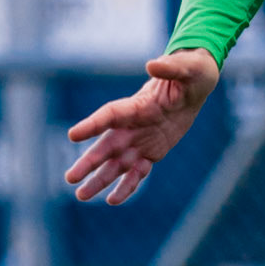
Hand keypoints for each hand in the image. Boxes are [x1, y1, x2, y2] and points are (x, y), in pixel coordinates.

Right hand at [65, 49, 219, 203]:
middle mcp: (131, 126)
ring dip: (99, 181)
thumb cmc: (189, 72)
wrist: (194, 86)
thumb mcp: (186, 68)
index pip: (109, 116)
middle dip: (88, 163)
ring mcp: (139, 141)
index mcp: (135, 105)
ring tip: (82, 196)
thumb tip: (153, 64)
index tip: (72, 135)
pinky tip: (113, 200)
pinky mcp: (151, 152)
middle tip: (70, 179)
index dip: (91, 125)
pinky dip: (127, 186)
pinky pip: (137, 172)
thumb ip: (170, 67)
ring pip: (116, 165)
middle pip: (104, 147)